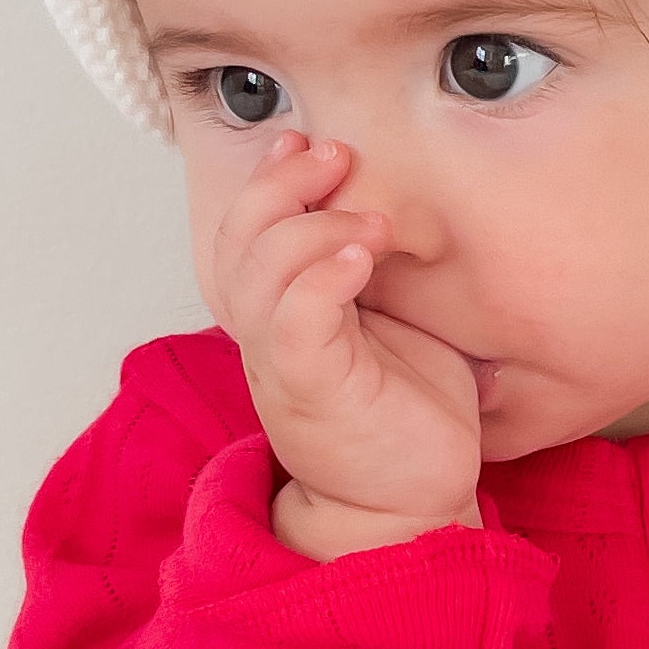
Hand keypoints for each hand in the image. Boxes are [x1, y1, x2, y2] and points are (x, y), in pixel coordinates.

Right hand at [206, 132, 482, 557]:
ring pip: (258, 274)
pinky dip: (322, 277)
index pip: (245, 233)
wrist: (409, 506)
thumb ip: (382, 271)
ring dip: (312, 228)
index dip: (266, 180)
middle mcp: (267, 336)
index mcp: (280, 315)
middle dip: (282, 185)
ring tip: (370, 222)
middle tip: (335, 156)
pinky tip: (362, 256)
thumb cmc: (406, 418)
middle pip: (238, 241)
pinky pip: (295, 322)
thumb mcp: (397, 325)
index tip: (308, 142)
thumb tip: (410, 204)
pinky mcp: (312, 393)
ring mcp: (283, 366)